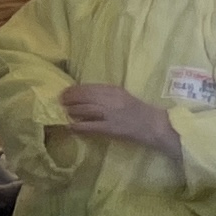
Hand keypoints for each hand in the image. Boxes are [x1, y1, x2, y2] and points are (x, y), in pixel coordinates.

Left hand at [64, 81, 185, 154]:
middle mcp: (111, 100)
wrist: (155, 126)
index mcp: (115, 90)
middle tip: (60, 101)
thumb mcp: (123, 97)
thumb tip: (84, 96)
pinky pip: (89, 126)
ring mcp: (110, 114)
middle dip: (69, 99)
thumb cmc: (139, 111)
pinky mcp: (110, 128)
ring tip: (65, 112)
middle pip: (83, 97)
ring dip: (71, 111)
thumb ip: (106, 95)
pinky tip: (71, 126)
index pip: (89, 87)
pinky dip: (77, 126)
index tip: (65, 91)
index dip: (74, 89)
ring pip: (83, 109)